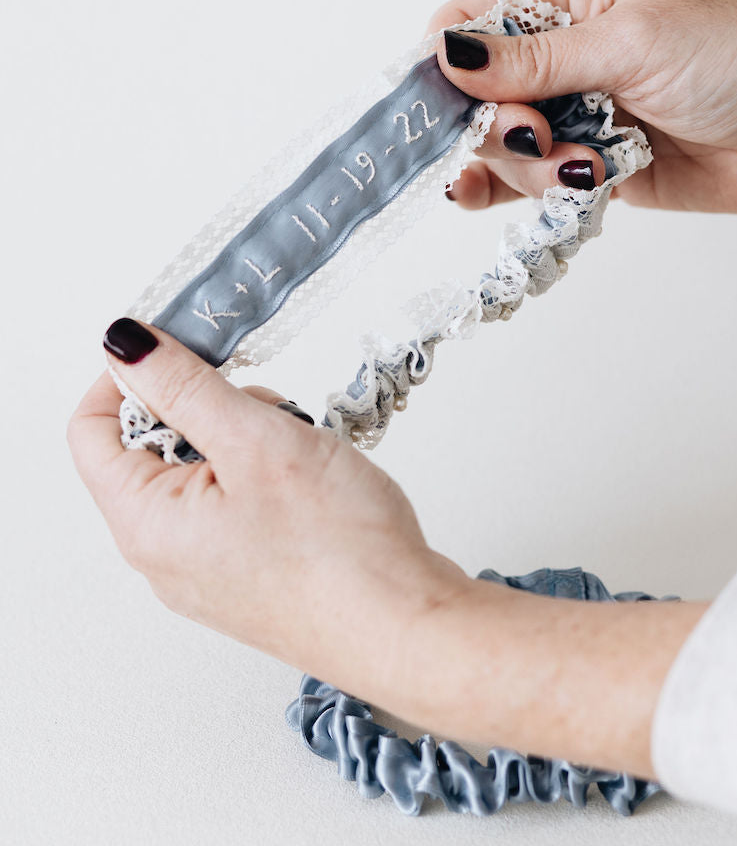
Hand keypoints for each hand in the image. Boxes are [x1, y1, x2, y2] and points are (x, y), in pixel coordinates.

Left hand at [67, 319, 467, 697]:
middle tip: (263, 404)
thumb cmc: (338, 549)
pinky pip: (233, 500)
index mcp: (147, 523)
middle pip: (150, 447)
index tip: (181, 346)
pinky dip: (264, 470)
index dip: (129, 376)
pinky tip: (310, 478)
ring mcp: (207, 569)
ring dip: (243, 436)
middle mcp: (164, 555)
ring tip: (298, 446)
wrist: (407, 628)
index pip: (92, 429)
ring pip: (200, 469)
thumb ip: (185, 387)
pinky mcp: (248, 573)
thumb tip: (125, 345)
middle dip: (204, 405)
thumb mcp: (254, 440)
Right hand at [429, 0, 736, 212]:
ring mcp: (577, 111)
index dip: (445, 63)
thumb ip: (536, 59)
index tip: (443, 104)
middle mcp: (562, 53)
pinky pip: (538, 184)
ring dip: (529, 166)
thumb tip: (449, 56)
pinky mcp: (594, 164)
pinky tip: (527, 192)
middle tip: (537, 135)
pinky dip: (533, 194)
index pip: (469, 22)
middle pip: (475, 96)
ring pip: (503, 148)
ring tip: (582, 163)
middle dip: (494, 124)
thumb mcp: (632, 40)